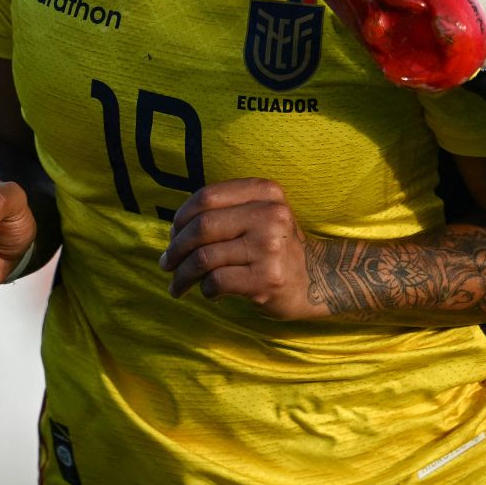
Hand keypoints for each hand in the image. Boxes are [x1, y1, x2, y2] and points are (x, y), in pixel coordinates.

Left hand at [159, 178, 325, 318]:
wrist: (318, 277)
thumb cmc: (273, 246)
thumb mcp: (259, 214)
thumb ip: (223, 213)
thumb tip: (173, 233)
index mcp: (266, 192)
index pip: (206, 197)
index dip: (180, 218)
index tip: (173, 235)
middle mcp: (271, 215)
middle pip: (201, 227)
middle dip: (175, 249)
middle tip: (167, 264)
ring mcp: (270, 247)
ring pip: (204, 258)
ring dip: (182, 276)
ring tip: (178, 285)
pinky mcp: (266, 278)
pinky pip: (215, 282)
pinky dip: (205, 290)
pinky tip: (211, 292)